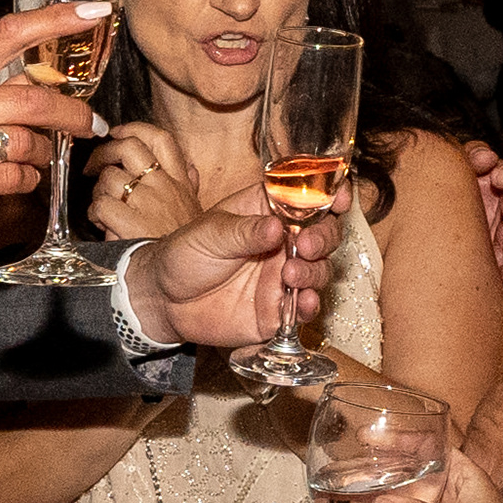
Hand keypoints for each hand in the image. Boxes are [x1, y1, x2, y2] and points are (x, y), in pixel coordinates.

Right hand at [0, 4, 105, 242]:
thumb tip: (48, 82)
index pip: (9, 33)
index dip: (55, 20)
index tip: (93, 12)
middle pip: (33, 101)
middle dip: (73, 114)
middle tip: (91, 124)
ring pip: (27, 144)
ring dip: (45, 154)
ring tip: (39, 158)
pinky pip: (13, 178)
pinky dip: (27, 180)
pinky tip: (18, 179)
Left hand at [83, 122, 199, 243]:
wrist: (188, 277)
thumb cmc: (186, 244)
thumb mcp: (195, 210)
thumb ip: (189, 184)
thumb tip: (189, 167)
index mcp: (179, 180)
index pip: (159, 138)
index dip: (133, 129)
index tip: (118, 133)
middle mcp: (164, 186)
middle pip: (128, 148)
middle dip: (103, 152)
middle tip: (93, 165)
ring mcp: (147, 203)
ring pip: (109, 178)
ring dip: (98, 191)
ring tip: (103, 206)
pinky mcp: (131, 223)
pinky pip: (102, 205)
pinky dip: (95, 212)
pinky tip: (101, 222)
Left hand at [122, 202, 334, 347]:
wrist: (164, 300)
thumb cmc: (184, 254)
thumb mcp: (209, 233)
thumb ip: (244, 231)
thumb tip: (277, 227)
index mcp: (267, 211)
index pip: (307, 197)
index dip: (329, 194)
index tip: (339, 198)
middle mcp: (283, 242)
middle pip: (324, 234)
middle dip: (324, 237)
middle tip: (306, 246)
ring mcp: (283, 276)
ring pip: (320, 270)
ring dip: (315, 271)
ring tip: (290, 275)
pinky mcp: (278, 308)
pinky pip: (305, 308)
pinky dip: (310, 305)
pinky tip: (303, 303)